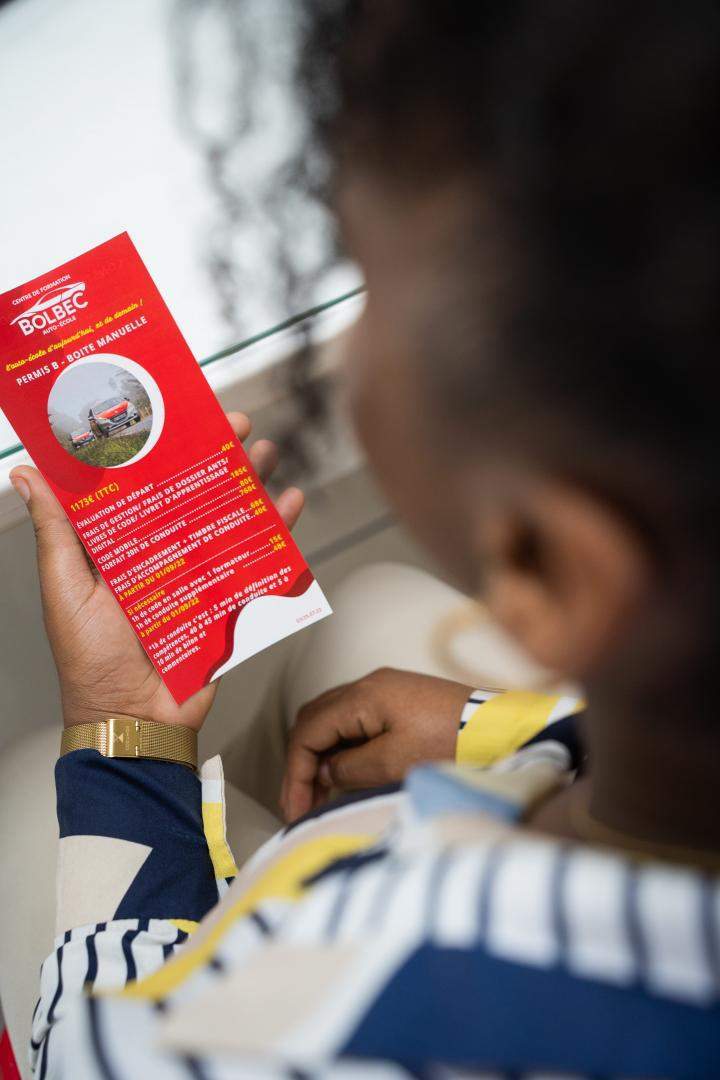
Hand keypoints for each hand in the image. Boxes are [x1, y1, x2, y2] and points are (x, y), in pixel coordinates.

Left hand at [10, 413, 303, 732]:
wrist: (133, 719)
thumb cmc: (90, 661)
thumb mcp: (66, 589)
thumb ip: (56, 532)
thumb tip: (27, 475)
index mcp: (121, 545)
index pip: (144, 483)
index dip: (162, 447)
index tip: (176, 413)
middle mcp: (162, 553)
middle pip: (194, 492)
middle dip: (217, 455)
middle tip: (235, 422)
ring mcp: (199, 576)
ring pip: (229, 518)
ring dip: (251, 483)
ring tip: (267, 452)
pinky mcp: (228, 601)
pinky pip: (256, 560)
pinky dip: (277, 532)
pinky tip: (291, 503)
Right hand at [280, 667, 471, 821]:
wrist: (501, 728)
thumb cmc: (452, 743)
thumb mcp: (395, 763)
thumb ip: (351, 768)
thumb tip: (327, 773)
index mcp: (363, 696)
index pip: (309, 732)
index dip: (296, 773)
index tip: (295, 810)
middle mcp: (370, 685)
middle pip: (314, 720)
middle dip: (302, 763)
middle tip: (300, 804)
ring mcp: (386, 689)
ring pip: (333, 719)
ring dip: (321, 755)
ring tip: (319, 796)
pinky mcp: (401, 700)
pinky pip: (355, 720)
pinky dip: (342, 747)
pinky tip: (345, 775)